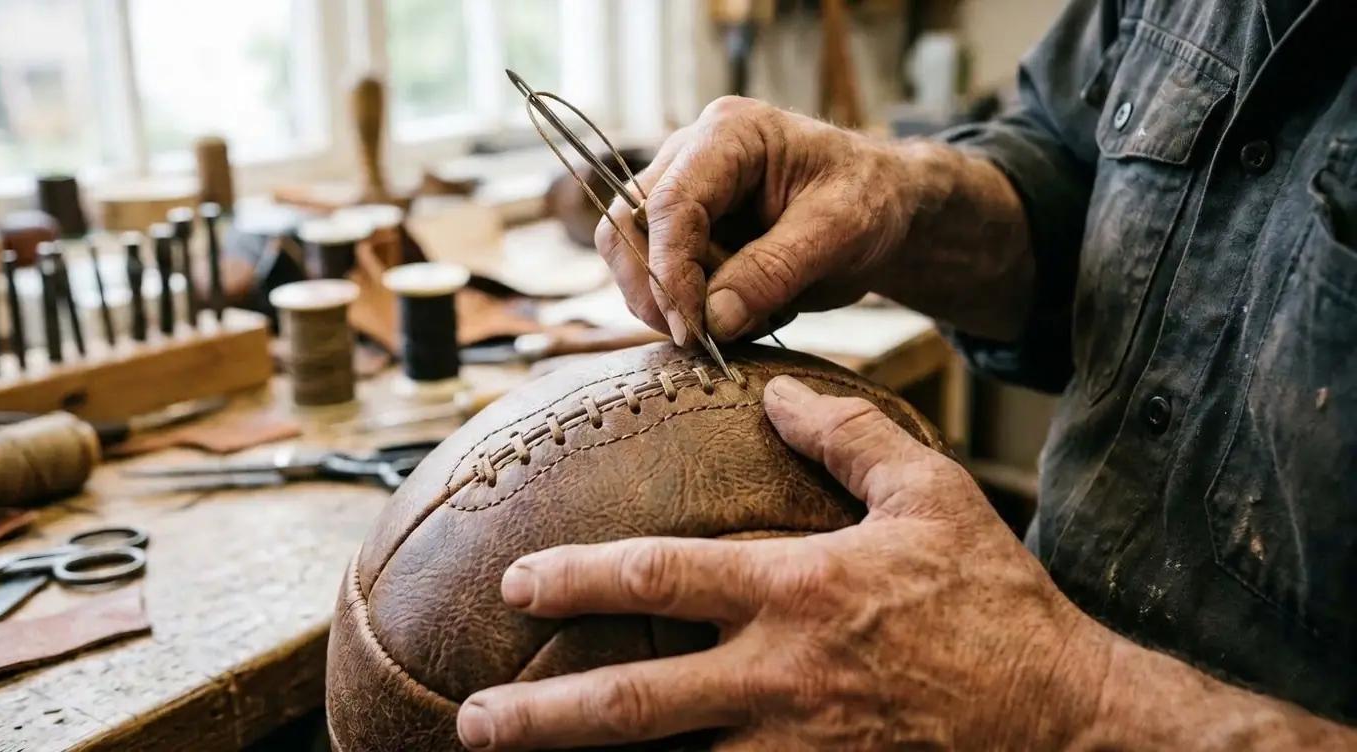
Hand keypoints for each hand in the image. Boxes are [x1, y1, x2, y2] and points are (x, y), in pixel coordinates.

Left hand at [456, 376, 1110, 749]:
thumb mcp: (931, 493)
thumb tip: (777, 391)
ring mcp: (799, 749)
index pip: (662, 576)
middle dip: (545, 717)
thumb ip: (849, 435)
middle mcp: (781, 677)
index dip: (577, 579)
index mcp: (798, 589)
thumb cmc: (995, 601)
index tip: (517, 584)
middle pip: (636, 702)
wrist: (1068, 718)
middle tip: (476, 723)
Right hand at [596, 97, 1034, 345]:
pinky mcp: (683, 230)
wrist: (883, 207)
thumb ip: (776, 272)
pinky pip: (653, 275)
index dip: (670, 272)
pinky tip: (736, 313)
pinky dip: (683, 307)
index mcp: (730, 134)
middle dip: (657, 289)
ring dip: (667, 302)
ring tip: (737, 320)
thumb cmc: (870, 200)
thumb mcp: (841, 233)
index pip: (670, 203)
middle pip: (628, 226)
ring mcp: (681, 192)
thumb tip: (714, 321)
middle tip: (702, 339)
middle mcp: (690, 155)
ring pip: (629, 254)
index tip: (692, 330)